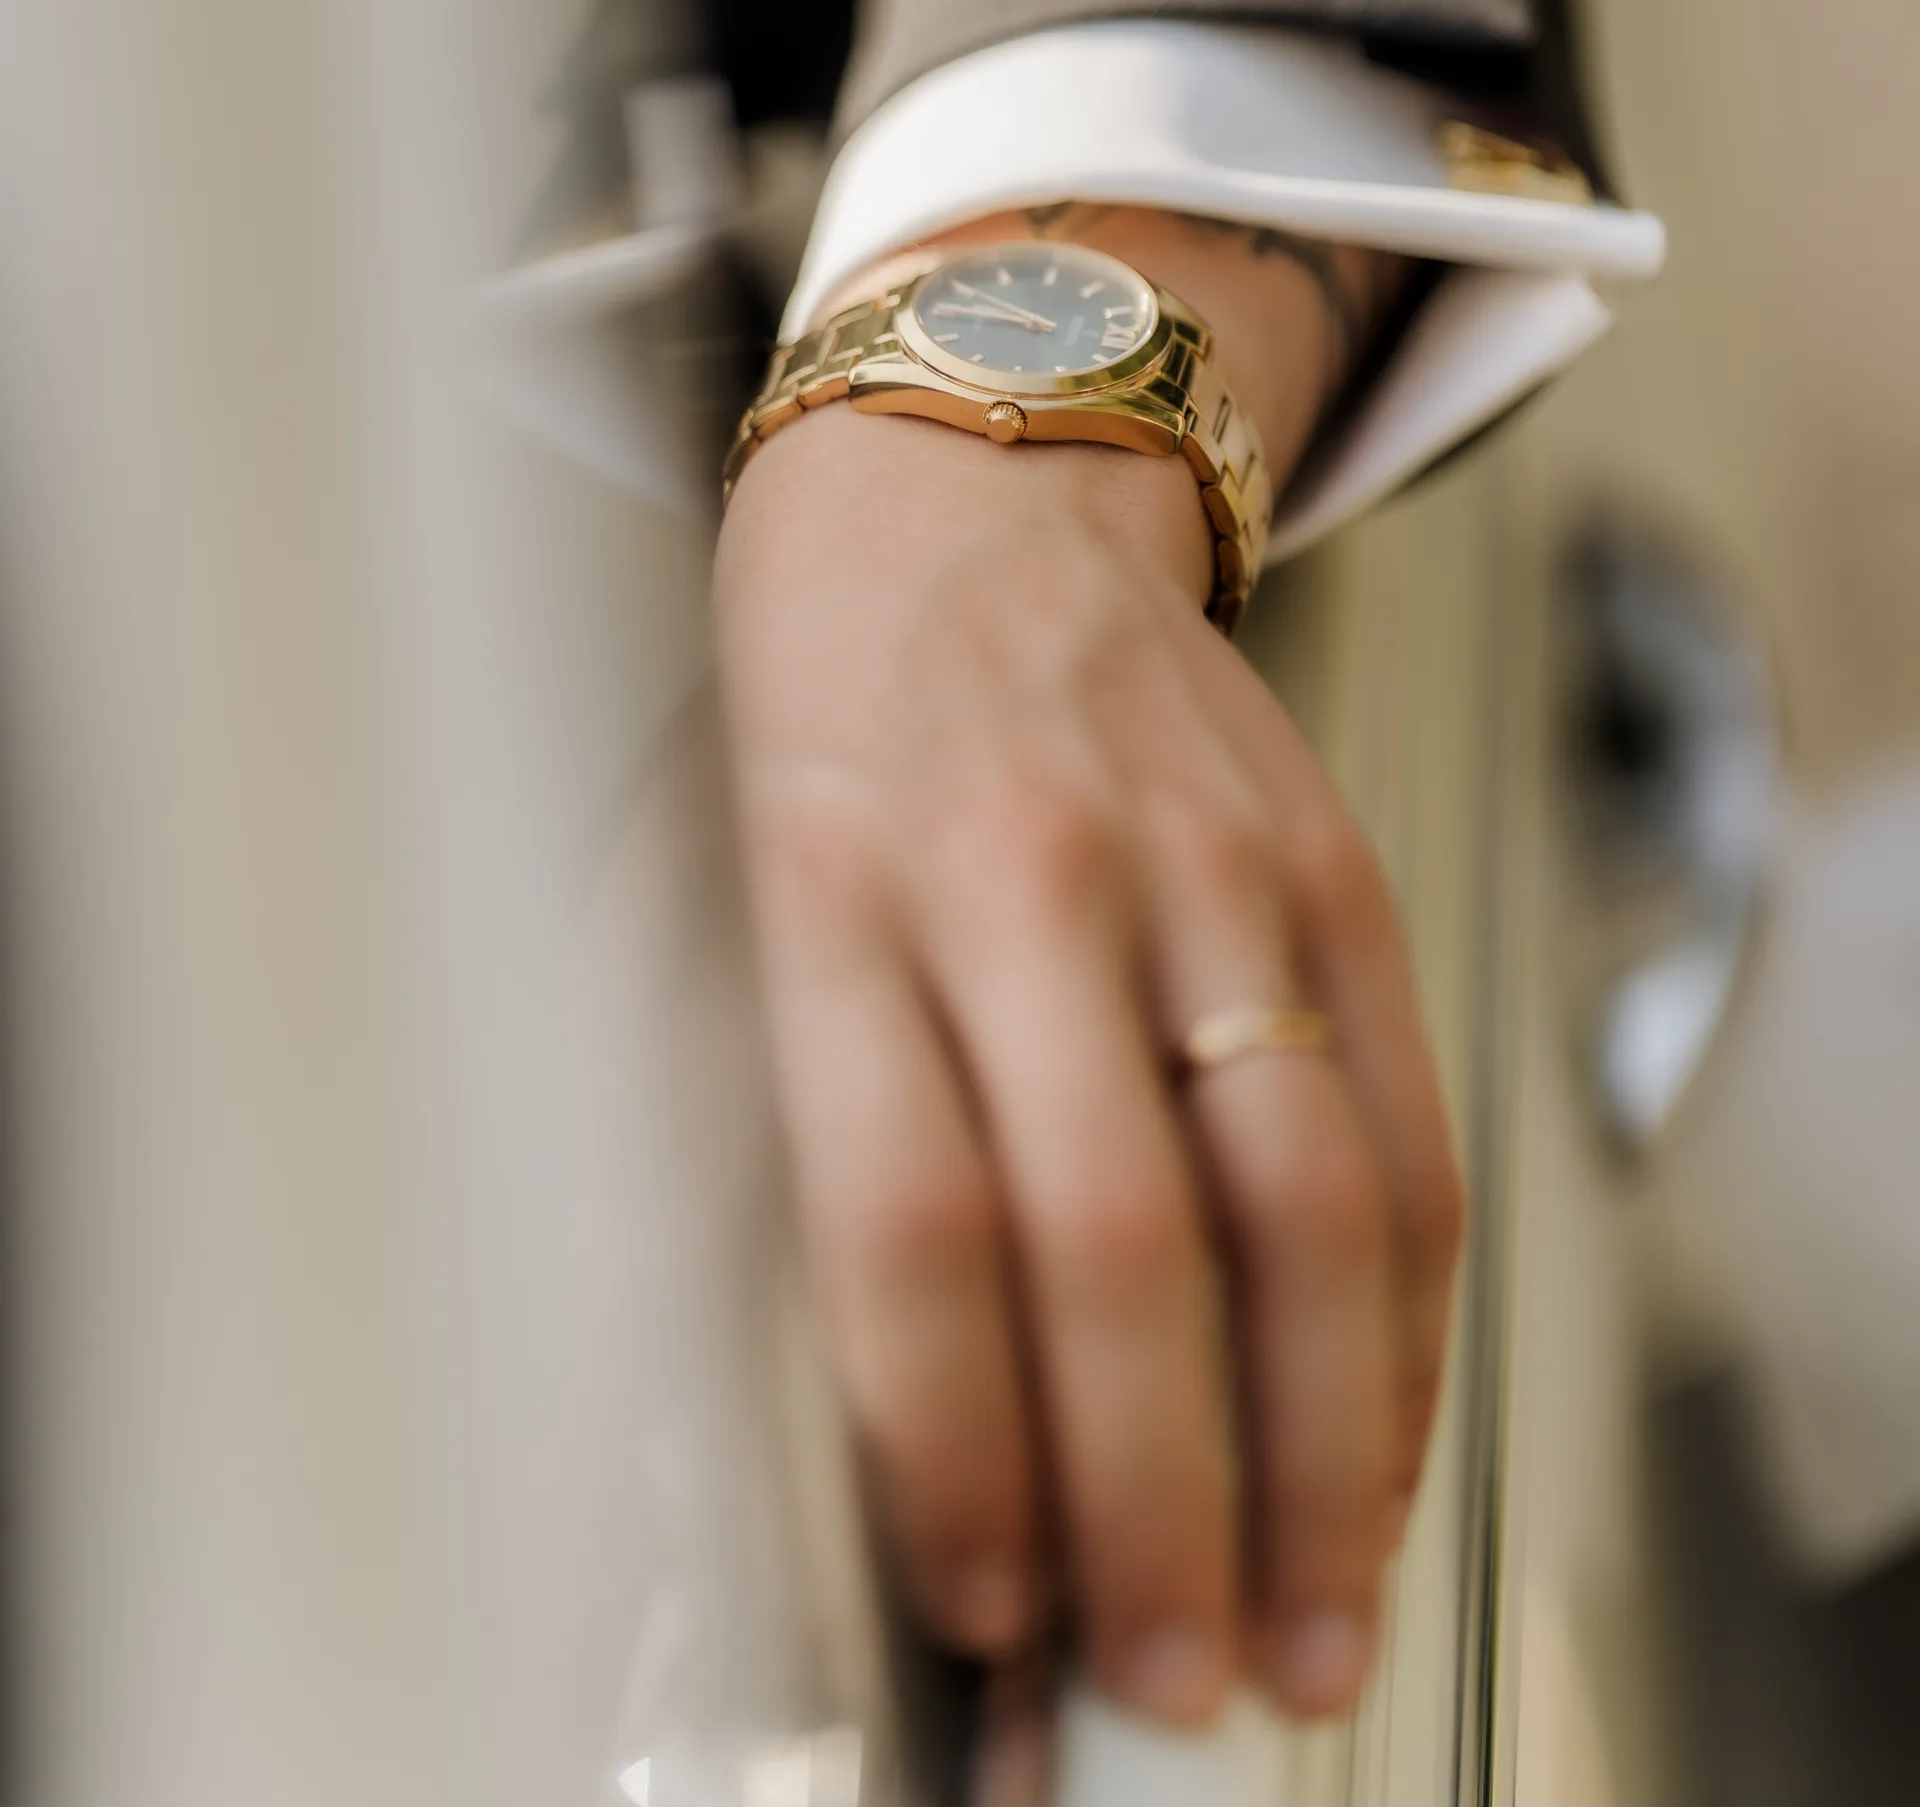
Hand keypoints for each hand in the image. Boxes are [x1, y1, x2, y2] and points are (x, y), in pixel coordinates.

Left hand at [712, 215, 1463, 1727]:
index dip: (961, 1438)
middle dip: (1157, 1500)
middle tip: (1169, 1670)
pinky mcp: (1327, 862)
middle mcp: (1030, 873)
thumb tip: (833, 1410)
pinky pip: (1403, 1123)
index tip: (984, 1595)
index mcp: (834, 889)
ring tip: (1303, 1623)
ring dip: (1320, 1453)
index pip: (907, 1208)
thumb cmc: (814, 706)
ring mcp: (1205, 860)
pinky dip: (1405, 1322)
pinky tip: (1378, 1442)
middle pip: (1123, 1232)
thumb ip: (750, 1124)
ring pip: (1305, 1199)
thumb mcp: (707, 883)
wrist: (967, 480)